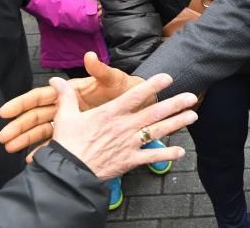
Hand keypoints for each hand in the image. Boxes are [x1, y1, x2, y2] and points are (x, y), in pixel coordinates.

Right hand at [0, 51, 144, 159]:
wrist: (142, 106)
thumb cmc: (125, 89)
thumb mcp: (113, 80)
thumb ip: (100, 71)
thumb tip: (89, 56)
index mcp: (74, 91)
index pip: (43, 96)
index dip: (23, 102)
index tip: (6, 111)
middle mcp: (71, 106)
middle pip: (39, 117)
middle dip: (20, 127)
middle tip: (3, 138)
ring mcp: (75, 122)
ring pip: (46, 131)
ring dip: (28, 140)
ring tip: (11, 150)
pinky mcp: (82, 136)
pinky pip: (61, 145)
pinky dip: (47, 151)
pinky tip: (34, 159)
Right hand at [50, 73, 197, 179]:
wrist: (67, 173)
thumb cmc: (67, 144)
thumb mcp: (65, 117)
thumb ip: (66, 97)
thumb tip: (56, 81)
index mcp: (109, 114)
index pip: (135, 96)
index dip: (152, 86)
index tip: (168, 77)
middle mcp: (123, 127)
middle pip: (154, 113)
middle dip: (175, 104)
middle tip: (192, 97)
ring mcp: (128, 144)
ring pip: (157, 132)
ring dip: (177, 124)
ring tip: (193, 116)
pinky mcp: (129, 161)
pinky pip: (151, 157)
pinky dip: (167, 154)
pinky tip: (180, 151)